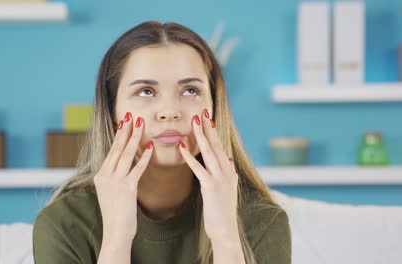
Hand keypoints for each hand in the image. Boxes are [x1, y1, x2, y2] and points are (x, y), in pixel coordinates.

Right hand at [93, 112, 153, 243]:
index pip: (111, 150)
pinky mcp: (127, 188)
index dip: (118, 135)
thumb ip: (113, 177)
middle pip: (117, 148)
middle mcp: (105, 175)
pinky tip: (150, 147)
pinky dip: (143, 157)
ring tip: (140, 123)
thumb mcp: (109, 192)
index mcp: (101, 175)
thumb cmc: (116, 213)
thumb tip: (120, 165)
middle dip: (125, 129)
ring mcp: (115, 182)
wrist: (115, 231)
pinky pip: (137, 169)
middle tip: (131, 114)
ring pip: (125, 154)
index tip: (123, 122)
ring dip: (134, 137)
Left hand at [178, 108, 238, 242]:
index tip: (208, 118)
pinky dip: (189, 156)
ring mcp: (220, 178)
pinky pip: (198, 168)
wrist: (225, 229)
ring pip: (209, 152)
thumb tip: (230, 161)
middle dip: (209, 127)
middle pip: (216, 144)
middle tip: (202, 111)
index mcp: (229, 171)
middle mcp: (227, 171)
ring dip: (201, 135)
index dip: (214, 132)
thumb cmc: (222, 212)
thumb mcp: (228, 189)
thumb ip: (228, 174)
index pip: (220, 146)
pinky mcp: (210, 187)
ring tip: (195, 121)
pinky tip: (181, 146)